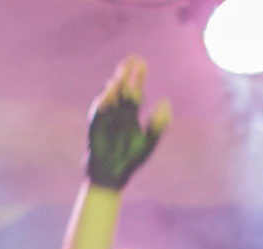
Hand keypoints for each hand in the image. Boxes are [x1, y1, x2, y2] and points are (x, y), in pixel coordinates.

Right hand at [85, 56, 170, 190]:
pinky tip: (108, 93)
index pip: (136, 90)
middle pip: (122, 88)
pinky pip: (98, 112)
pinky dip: (102, 102)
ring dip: (114, 86)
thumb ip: (159, 123)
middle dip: (125, 74)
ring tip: (119, 77)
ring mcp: (106, 118)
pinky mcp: (95, 127)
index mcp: (131, 113)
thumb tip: (166, 102)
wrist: (114, 175)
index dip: (139, 77)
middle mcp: (118, 112)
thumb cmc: (131, 159)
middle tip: (131, 59)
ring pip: (109, 97)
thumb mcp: (150, 141)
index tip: (143, 63)